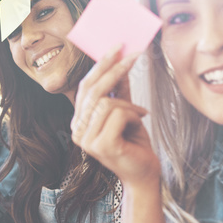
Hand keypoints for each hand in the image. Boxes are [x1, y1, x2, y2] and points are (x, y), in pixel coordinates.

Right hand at [71, 47, 159, 186]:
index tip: (116, 48)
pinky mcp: (100, 145)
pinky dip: (133, 114)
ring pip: (106, 101)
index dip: (100, 66)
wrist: (145, 174)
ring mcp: (86, 140)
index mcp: (79, 122)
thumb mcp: (127, 111)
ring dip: (129, 104)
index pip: (85, 87)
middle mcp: (77, 131)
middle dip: (114, 69)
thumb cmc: (135, 144)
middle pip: (92, 90)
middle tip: (132, 55)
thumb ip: (120, 91)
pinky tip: (140, 122)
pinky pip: (117, 113)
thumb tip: (120, 62)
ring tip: (141, 114)